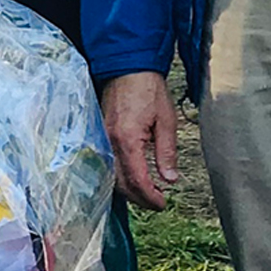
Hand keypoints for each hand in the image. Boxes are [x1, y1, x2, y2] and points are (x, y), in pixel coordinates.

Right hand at [102, 71, 179, 209]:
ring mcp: (102, 137)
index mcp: (128, 139)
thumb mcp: (167, 120)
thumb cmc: (148, 88)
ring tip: (147, 192)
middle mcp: (110, 141)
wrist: (128, 66)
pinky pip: (106, 163)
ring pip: (111, 175)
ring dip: (128, 189)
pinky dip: (119, 176)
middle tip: (157, 202)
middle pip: (121, 183)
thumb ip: (166, 152)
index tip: (162, 203)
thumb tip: (169, 178)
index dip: (150, 197)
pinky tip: (132, 177)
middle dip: (139, 198)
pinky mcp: (100, 133)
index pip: (137, 179)